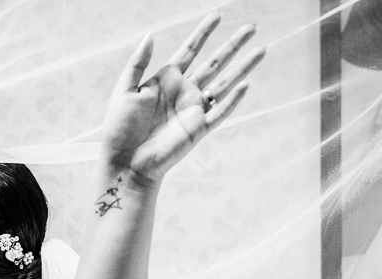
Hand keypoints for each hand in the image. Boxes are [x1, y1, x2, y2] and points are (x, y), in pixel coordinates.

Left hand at [100, 13, 264, 185]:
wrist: (126, 160)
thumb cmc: (120, 128)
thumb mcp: (124, 90)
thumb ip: (137, 63)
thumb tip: (150, 35)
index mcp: (166, 80)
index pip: (190, 50)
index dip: (204, 32)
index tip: (218, 15)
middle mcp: (184, 91)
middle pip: (214, 62)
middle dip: (233, 45)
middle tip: (251, 27)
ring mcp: (194, 109)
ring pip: (224, 83)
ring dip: (242, 67)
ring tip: (261, 49)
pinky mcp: (199, 128)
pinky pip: (221, 111)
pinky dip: (233, 99)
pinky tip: (245, 84)